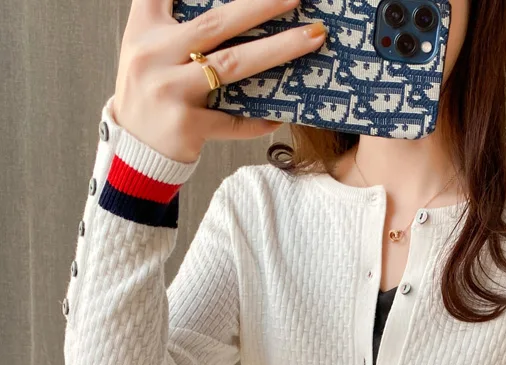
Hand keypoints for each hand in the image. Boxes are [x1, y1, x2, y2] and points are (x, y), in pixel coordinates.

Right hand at [111, 0, 326, 162]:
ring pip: (232, 64)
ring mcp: (170, 90)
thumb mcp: (149, 49)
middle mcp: (155, 54)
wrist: (133, 148)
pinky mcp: (186, 125)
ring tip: (311, 38)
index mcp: (146, 28)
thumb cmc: (152, 93)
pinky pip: (233, 121)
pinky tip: (280, 117)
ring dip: (278, 49)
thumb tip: (239, 13)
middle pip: (218, 23)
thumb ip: (176, 23)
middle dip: (262, 5)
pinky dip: (258, 121)